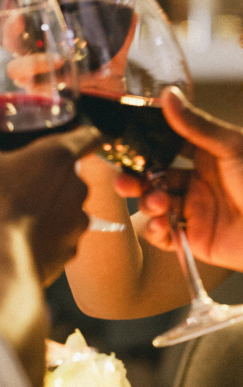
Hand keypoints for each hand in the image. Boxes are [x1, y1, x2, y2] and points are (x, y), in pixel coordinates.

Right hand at [0, 126, 101, 285]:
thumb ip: (5, 157)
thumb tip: (5, 160)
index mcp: (59, 157)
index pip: (89, 136)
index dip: (84, 136)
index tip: (81, 137)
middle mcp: (77, 187)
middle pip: (70, 176)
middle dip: (49, 179)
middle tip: (18, 188)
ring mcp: (77, 220)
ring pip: (65, 207)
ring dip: (47, 209)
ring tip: (13, 218)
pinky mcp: (71, 250)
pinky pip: (60, 236)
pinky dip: (45, 236)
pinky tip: (19, 240)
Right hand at [114, 86, 242, 276]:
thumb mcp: (232, 147)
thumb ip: (197, 125)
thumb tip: (167, 94)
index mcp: (207, 155)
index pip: (168, 145)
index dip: (146, 145)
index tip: (125, 143)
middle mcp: (197, 181)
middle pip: (155, 176)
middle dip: (137, 177)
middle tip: (126, 179)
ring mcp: (195, 209)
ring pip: (155, 203)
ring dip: (147, 202)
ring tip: (156, 201)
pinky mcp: (194, 237)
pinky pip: (163, 233)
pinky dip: (155, 230)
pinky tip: (161, 225)